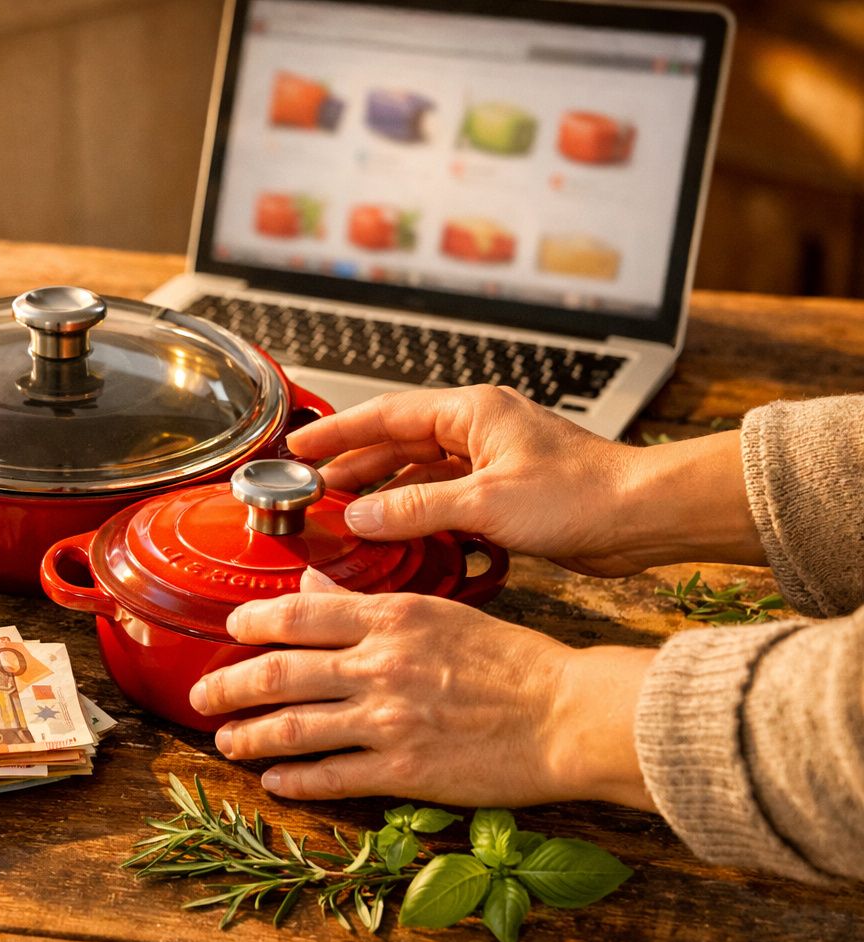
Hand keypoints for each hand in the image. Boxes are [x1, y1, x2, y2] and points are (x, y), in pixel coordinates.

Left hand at [188, 568, 655, 808]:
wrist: (568, 714)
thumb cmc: (516, 662)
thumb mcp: (444, 611)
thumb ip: (376, 607)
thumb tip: (317, 594)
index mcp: (392, 618)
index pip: (298, 615)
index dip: (252, 625)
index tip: (230, 632)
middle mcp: (380, 665)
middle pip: (278, 672)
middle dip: (229, 686)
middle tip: (202, 696)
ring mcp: (388, 720)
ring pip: (293, 727)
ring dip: (250, 735)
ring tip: (227, 741)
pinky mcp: (403, 770)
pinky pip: (331, 777)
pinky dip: (294, 780)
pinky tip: (275, 781)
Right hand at [287, 384, 762, 575]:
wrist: (641, 516)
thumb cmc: (584, 494)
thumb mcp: (486, 503)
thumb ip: (415, 508)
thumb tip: (360, 515)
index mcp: (472, 412)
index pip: (386, 414)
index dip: (338, 430)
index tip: (301, 444)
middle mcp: (479, 429)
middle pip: (398, 439)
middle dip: (353, 461)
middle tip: (311, 483)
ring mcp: (491, 460)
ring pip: (418, 468)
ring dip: (380, 487)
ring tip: (341, 507)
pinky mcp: (503, 492)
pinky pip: (442, 494)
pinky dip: (412, 508)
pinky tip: (392, 528)